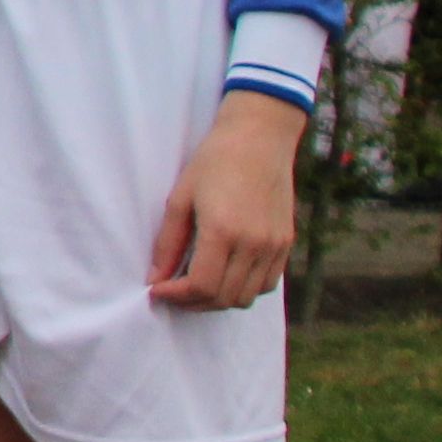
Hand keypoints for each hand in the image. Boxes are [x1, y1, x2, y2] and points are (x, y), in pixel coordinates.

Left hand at [148, 92, 306, 308]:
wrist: (259, 139)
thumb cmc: (214, 161)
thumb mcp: (180, 198)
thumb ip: (168, 243)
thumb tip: (155, 278)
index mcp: (224, 231)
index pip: (202, 286)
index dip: (176, 296)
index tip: (157, 291)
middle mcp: (254, 244)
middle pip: (224, 298)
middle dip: (193, 303)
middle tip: (172, 293)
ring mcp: (274, 246)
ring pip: (247, 296)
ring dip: (218, 300)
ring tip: (195, 287)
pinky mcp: (286, 243)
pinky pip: (266, 284)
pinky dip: (243, 289)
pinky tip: (224, 276)